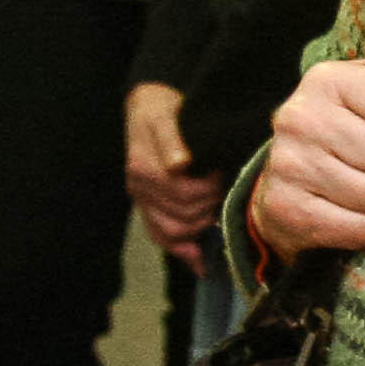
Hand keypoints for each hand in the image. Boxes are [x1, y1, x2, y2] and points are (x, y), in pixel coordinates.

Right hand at [124, 80, 219, 269]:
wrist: (147, 105)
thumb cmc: (162, 108)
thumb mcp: (165, 114)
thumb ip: (171, 138)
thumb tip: (179, 164)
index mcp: (144, 168)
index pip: (184, 195)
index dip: (210, 190)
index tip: (223, 175)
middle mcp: (139, 189)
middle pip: (182, 217)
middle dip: (209, 206)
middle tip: (226, 190)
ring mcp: (142, 201)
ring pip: (172, 233)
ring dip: (200, 227)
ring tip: (217, 210)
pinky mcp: (147, 208)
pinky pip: (161, 237)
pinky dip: (183, 251)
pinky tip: (201, 260)